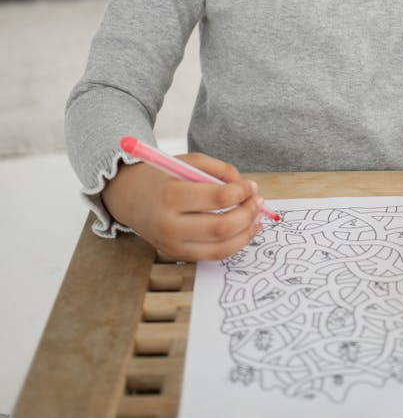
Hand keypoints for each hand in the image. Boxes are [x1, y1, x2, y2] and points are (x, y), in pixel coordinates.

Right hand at [101, 152, 263, 260]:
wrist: (129, 197)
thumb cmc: (162, 176)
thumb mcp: (189, 162)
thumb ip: (221, 170)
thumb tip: (248, 187)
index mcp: (171, 195)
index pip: (217, 198)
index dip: (242, 192)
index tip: (251, 186)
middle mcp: (170, 225)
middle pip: (221, 228)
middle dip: (248, 214)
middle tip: (258, 201)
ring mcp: (172, 245)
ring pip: (221, 248)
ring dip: (246, 233)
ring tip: (257, 217)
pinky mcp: (177, 255)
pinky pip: (213, 255)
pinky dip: (234, 244)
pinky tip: (244, 230)